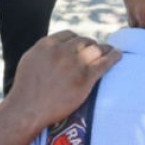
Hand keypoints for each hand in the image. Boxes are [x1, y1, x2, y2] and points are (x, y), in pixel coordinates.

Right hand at [2, 30, 121, 128]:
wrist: (28, 109)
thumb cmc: (26, 89)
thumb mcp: (30, 60)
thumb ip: (44, 51)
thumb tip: (55, 46)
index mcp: (47, 45)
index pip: (70, 35)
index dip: (77, 41)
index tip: (82, 46)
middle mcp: (62, 51)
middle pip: (84, 41)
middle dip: (90, 46)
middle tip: (95, 52)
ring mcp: (74, 64)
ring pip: (96, 49)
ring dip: (104, 49)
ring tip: (110, 51)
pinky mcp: (85, 78)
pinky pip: (104, 63)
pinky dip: (113, 57)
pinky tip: (118, 55)